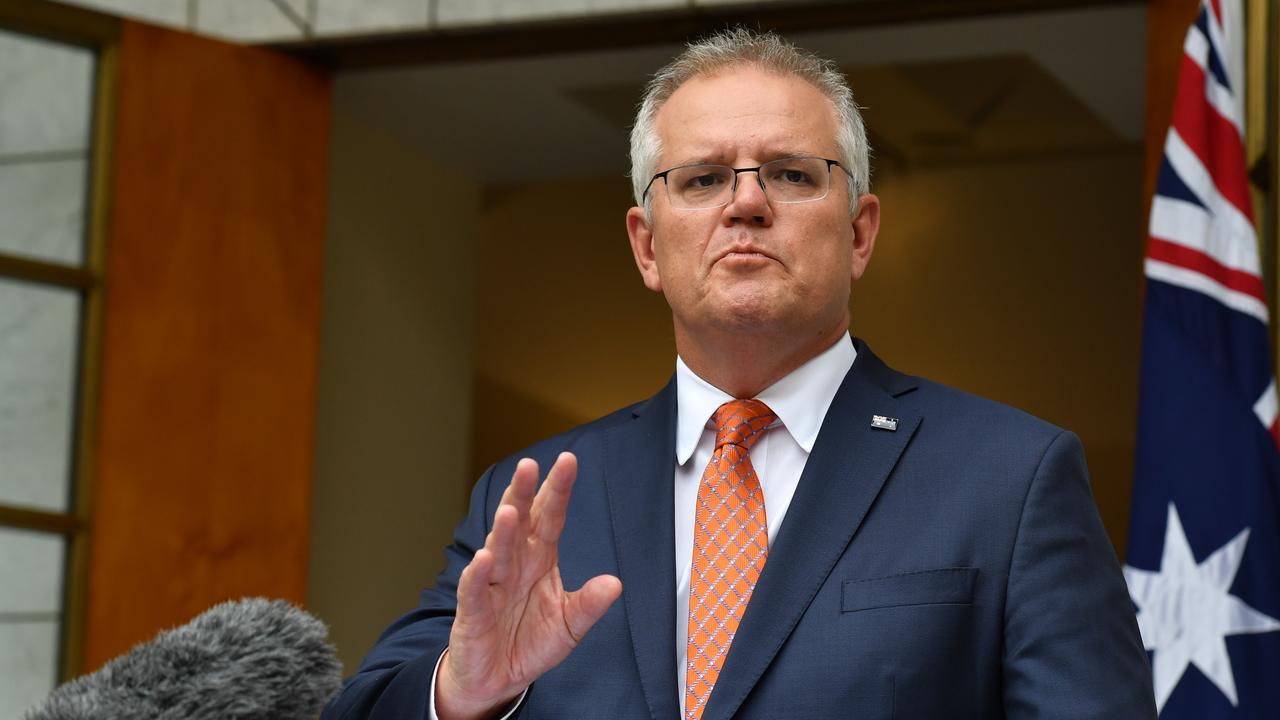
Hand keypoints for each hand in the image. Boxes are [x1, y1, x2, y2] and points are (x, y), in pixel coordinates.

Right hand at [436, 452, 622, 719]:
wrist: (498, 679)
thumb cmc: (530, 642)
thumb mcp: (569, 625)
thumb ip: (589, 604)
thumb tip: (615, 583)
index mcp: (540, 559)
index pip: (550, 518)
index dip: (557, 490)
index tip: (568, 461)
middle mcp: (515, 564)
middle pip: (520, 522)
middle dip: (523, 494)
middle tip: (528, 465)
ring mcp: (492, 585)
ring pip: (498, 550)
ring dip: (504, 532)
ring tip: (510, 511)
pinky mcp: (472, 612)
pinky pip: (474, 590)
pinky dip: (477, 575)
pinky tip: (483, 559)